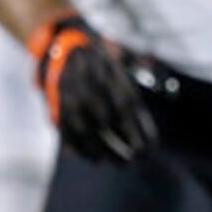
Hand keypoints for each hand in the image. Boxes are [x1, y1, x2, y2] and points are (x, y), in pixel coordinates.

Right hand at [29, 14, 156, 162]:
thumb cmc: (102, 61)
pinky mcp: (57, 107)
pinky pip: (67, 132)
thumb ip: (142, 66)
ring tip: (114, 163)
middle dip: (119, 146)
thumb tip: (154, 69)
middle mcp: (89, 87)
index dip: (136, 131)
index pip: (125, 108)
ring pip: (85, 131)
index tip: (147, 150)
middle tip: (132, 161)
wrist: (63, 48)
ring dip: (100, 151)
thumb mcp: (123, 58)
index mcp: (108, 75)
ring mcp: (71, 98)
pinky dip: (79, 149)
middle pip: (105, 123)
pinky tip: (92, 159)